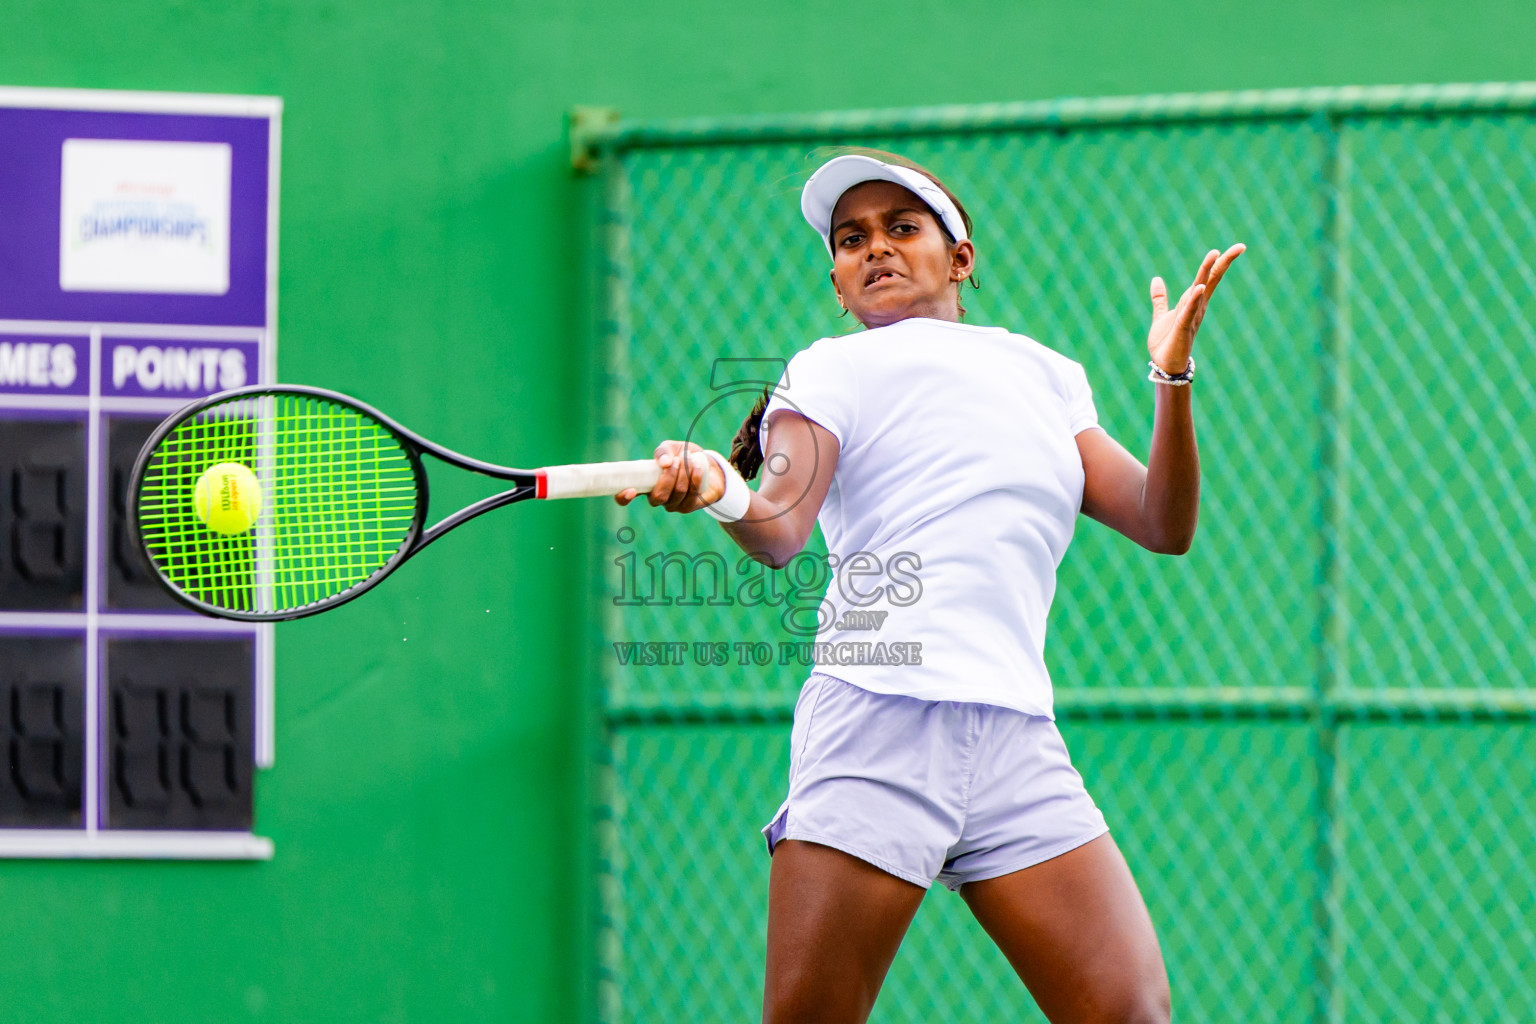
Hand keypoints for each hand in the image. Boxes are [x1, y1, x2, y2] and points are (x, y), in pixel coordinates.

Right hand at [614, 439, 724, 511]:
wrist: (707, 465)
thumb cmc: (683, 456)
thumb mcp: (671, 448)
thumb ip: (664, 451)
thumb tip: (664, 462)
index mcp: (644, 484)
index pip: (624, 498)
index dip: (623, 497)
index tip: (630, 490)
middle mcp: (656, 498)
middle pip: (658, 497)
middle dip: (668, 477)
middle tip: (676, 460)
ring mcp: (672, 505)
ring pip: (677, 494)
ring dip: (684, 474)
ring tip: (689, 458)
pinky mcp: (688, 506)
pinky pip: (691, 495)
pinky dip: (694, 478)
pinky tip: (697, 466)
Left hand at [1147, 243, 1244, 374]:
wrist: (1164, 365)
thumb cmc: (1167, 342)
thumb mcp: (1161, 316)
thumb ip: (1160, 298)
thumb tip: (1156, 279)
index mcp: (1192, 302)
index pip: (1209, 278)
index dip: (1220, 262)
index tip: (1238, 248)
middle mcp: (1196, 307)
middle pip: (1211, 280)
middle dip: (1223, 263)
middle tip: (1240, 246)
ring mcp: (1191, 317)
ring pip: (1201, 290)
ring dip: (1207, 272)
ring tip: (1215, 254)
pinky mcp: (1183, 328)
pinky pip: (1188, 311)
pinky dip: (1193, 299)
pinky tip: (1199, 287)